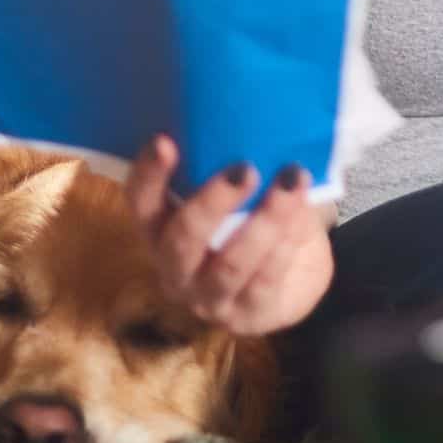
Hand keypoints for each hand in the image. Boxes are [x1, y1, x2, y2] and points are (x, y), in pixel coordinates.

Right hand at [123, 134, 334, 335]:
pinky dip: (284, 244)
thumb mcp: (238, 195)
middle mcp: (175, 269)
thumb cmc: (255, 223)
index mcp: (161, 232)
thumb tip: (255, 125)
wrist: (294, 276)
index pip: (142, 204)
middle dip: (212, 203)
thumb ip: (231, 167)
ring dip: (264, 221)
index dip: (149, 175)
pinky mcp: (249, 317)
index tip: (165, 140)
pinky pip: (266, 279)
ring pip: (231, 264)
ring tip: (290, 182)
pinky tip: (301, 215)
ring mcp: (210, 300)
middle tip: (244, 169)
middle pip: (182, 240)